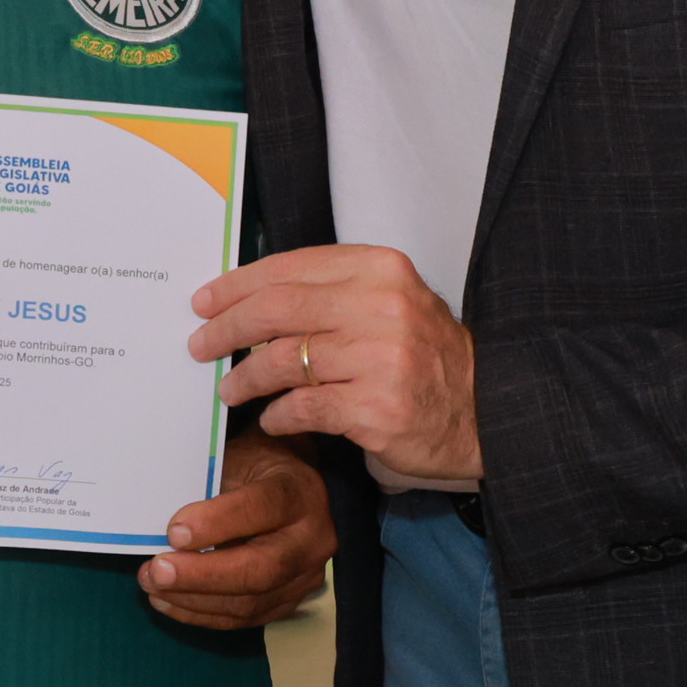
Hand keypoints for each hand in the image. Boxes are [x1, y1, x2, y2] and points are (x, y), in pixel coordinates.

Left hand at [141, 433, 333, 626]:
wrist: (291, 489)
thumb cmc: (256, 468)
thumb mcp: (235, 460)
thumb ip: (208, 489)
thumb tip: (165, 527)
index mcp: (300, 492)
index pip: (262, 509)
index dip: (217, 523)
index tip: (174, 533)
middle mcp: (312, 539)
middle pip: (261, 569)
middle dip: (202, 575)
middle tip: (156, 572)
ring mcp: (305, 576)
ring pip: (250, 602)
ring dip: (194, 600)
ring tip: (152, 586)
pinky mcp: (289, 601)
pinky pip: (244, 618)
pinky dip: (202, 614)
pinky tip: (170, 602)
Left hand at [188, 245, 480, 482]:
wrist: (485, 410)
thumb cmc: (424, 355)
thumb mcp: (389, 301)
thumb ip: (329, 292)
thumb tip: (247, 297)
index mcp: (380, 269)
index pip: (289, 268)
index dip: (237, 285)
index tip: (205, 302)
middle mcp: (382, 307)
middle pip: (276, 309)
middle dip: (226, 328)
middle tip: (200, 344)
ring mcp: (381, 359)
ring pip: (282, 360)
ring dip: (244, 378)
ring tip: (229, 389)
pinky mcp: (375, 409)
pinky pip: (302, 407)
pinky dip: (276, 414)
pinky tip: (271, 418)